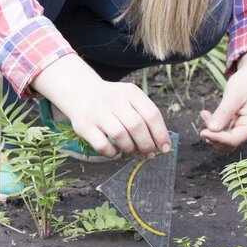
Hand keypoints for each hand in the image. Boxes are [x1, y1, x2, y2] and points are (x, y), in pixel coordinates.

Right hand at [31, 54, 170, 158]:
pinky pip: (102, 145)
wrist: (81, 92)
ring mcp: (97, 113)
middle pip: (136, 126)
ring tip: (132, 152)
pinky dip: (112, 153)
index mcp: (130, 92)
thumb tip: (161, 145)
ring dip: (130, 149)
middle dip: (146, 145)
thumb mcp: (130, 99)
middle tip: (148, 153)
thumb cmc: (113, 102)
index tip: (165, 148)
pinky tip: (115, 151)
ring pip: (119, 135)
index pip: (151, 114)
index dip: (161, 134)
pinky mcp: (84, 126)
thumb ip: (145, 117)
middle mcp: (113, 100)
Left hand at [199, 49, 246, 151]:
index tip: (202, 132)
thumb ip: (223, 113)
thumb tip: (211, 130)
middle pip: (229, 143)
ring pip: (226, 138)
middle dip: (213, 136)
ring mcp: (246, 126)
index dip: (216, 139)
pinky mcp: (240, 123)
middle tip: (204, 116)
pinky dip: (215, 126)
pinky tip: (206, 114)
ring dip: (213, 131)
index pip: (233, 140)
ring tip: (204, 114)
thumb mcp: (233, 95)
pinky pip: (226, 130)